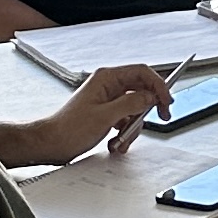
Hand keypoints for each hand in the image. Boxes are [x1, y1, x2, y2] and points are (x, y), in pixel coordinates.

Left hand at [46, 63, 173, 161]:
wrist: (51, 144)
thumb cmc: (68, 129)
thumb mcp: (105, 116)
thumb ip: (131, 103)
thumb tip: (150, 96)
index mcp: (106, 78)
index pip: (142, 73)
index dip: (158, 85)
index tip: (166, 101)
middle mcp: (108, 86)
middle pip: (142, 90)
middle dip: (149, 108)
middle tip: (160, 117)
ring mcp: (108, 101)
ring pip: (135, 109)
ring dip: (133, 127)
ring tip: (122, 139)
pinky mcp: (106, 115)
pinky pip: (126, 120)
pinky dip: (125, 133)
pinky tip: (115, 143)